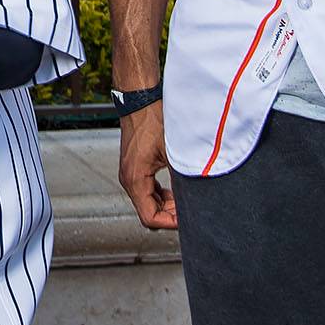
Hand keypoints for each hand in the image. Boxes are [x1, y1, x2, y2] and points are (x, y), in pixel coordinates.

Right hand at [116, 99, 176, 230]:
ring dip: (166, 205)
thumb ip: (183, 178)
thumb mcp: (174, 153)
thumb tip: (196, 197)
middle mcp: (129, 179)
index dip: (170, 222)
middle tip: (189, 210)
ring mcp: (130, 174)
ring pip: (147, 203)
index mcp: (135, 180)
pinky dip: (160, 195)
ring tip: (184, 200)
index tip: (186, 219)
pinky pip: (146, 191)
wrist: (140, 102)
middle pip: (148, 213)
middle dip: (170, 215)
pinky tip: (174, 190)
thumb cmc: (153, 121)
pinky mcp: (135, 168)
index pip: (150, 217)